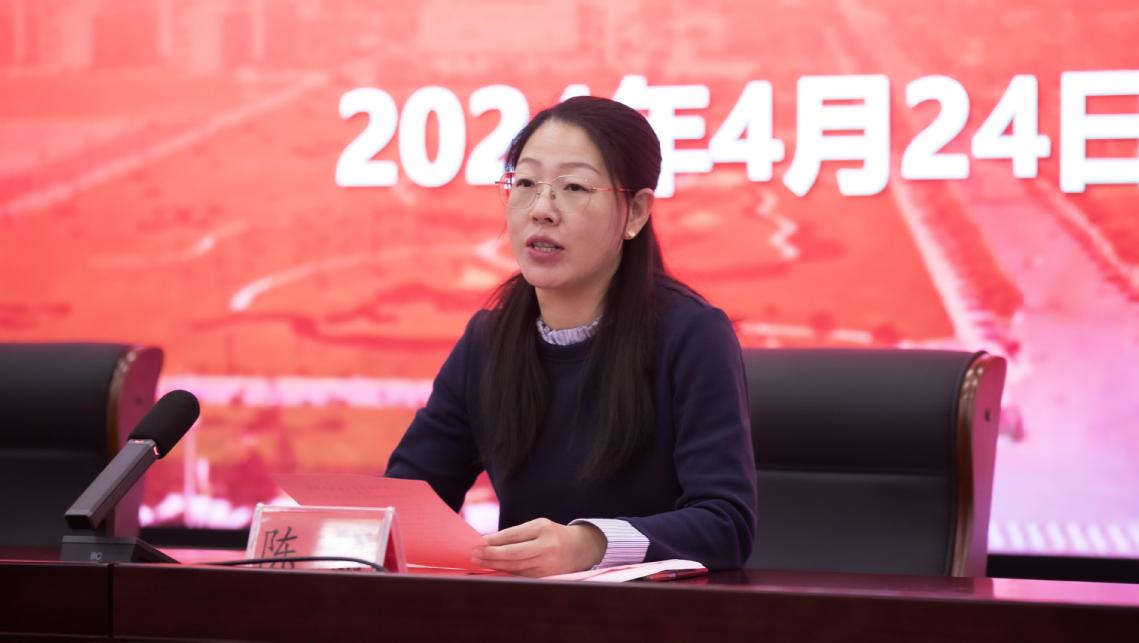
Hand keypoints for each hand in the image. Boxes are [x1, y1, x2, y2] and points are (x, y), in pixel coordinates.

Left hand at [472, 518, 606, 576]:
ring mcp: (547, 565)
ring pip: (515, 567)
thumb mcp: (537, 526)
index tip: (478, 543)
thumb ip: (515, 534)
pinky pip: (521, 575)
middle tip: (474, 555)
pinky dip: (506, 573)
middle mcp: (546, 548)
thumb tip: (488, 542)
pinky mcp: (545, 577)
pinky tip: (494, 570)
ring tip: (479, 562)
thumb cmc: (552, 534)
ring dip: (495, 565)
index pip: (513, 536)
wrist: (579, 549)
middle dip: (491, 555)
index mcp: (543, 530)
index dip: (494, 541)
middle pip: (513, 554)